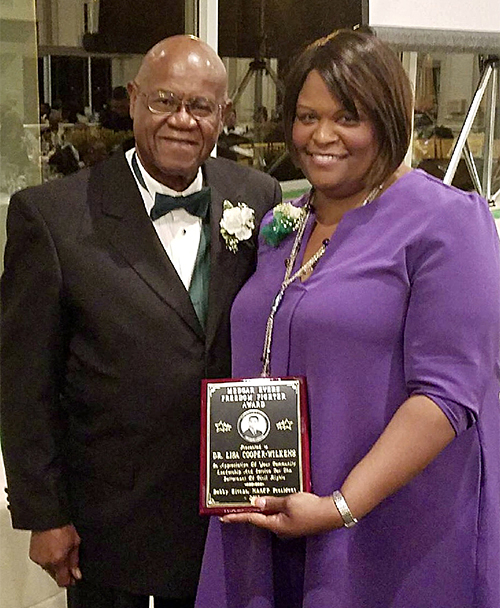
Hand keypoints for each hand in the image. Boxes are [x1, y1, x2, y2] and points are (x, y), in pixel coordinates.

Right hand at [29, 524, 81, 586]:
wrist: (48, 517)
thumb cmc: (62, 526)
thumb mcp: (75, 542)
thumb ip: (75, 560)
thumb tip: (76, 573)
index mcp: (58, 560)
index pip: (62, 581)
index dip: (69, 581)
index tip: (73, 578)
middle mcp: (46, 562)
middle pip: (55, 575)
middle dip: (62, 571)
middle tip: (68, 561)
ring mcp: (38, 559)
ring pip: (48, 569)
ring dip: (54, 564)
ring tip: (60, 550)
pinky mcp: (33, 555)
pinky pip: (42, 562)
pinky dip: (47, 559)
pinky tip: (52, 549)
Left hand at [220, 492, 341, 537]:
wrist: (331, 513)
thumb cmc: (311, 509)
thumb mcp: (289, 502)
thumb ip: (271, 501)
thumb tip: (256, 501)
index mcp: (276, 525)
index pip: (252, 519)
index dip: (237, 516)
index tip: (224, 516)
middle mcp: (280, 528)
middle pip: (260, 517)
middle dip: (249, 509)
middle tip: (236, 503)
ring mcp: (288, 526)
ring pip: (270, 514)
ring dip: (262, 506)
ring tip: (253, 497)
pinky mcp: (294, 521)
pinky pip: (279, 513)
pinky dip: (273, 505)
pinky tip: (272, 498)